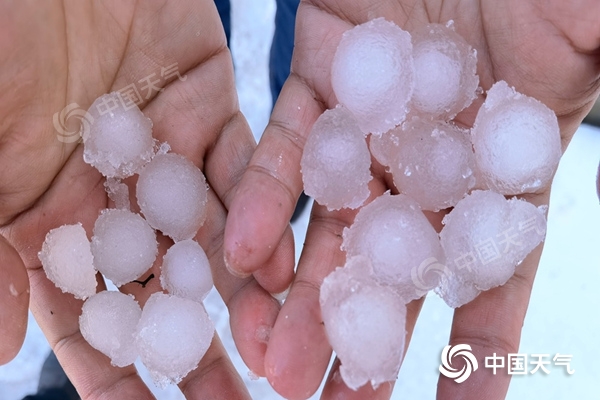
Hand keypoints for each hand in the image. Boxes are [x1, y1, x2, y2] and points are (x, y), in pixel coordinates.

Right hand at [0, 1, 291, 397]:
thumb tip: (0, 351)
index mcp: (42, 214)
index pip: (85, 315)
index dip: (113, 373)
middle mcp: (109, 190)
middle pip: (158, 288)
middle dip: (192, 350)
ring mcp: (160, 148)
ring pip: (209, 237)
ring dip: (239, 297)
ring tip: (272, 356)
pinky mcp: (206, 102)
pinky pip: (243, 169)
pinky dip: (261, 215)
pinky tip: (276, 268)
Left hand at [224, 1, 599, 397]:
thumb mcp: (585, 31)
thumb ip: (593, 83)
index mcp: (496, 168)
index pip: (490, 275)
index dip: (479, 347)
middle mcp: (427, 162)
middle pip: (393, 266)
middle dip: (364, 335)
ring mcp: (368, 128)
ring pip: (329, 225)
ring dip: (301, 293)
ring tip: (275, 360)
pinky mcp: (317, 85)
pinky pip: (284, 154)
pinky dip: (266, 203)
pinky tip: (243, 256)